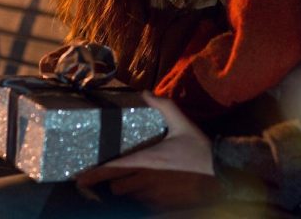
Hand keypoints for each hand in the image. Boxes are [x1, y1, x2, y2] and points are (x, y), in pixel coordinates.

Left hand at [76, 92, 216, 207]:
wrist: (221, 174)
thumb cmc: (199, 149)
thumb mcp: (182, 123)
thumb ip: (163, 106)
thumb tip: (145, 93)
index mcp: (146, 160)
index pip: (112, 170)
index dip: (93, 175)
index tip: (79, 179)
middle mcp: (145, 181)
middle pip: (116, 187)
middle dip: (116, 181)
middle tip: (120, 172)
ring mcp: (153, 197)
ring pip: (130, 197)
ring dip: (130, 189)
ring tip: (140, 179)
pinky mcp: (163, 207)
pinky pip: (145, 205)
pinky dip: (144, 198)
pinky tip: (155, 188)